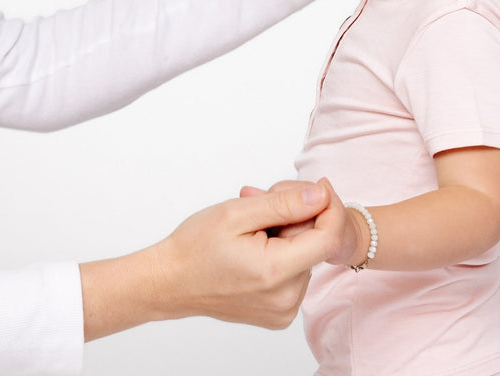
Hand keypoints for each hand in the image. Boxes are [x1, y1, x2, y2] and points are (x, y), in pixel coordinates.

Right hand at [80, 180, 343, 340]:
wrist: (170, 281)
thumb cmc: (195, 246)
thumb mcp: (238, 212)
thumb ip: (284, 204)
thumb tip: (320, 196)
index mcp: (276, 272)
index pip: (329, 236)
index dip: (329, 205)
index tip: (317, 185)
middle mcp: (285, 299)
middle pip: (315, 243)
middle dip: (298, 216)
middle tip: (264, 201)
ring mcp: (282, 310)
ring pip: (305, 256)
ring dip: (288, 233)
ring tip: (254, 227)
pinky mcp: (278, 313)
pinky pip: (295, 273)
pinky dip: (283, 253)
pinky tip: (256, 246)